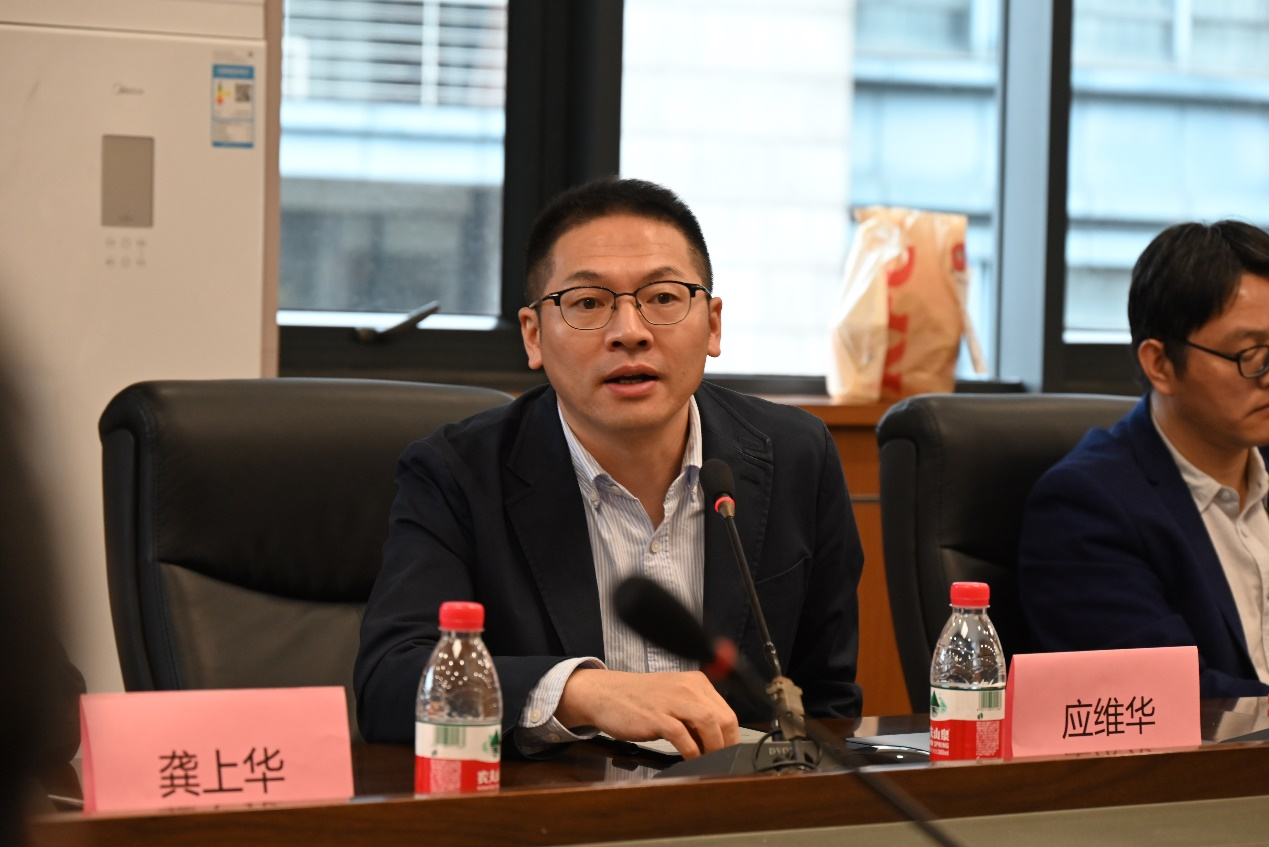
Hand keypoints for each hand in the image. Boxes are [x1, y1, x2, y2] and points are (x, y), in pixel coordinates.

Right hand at [555, 669, 739, 758]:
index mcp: (696, 682)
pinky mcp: (656, 716)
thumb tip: (717, 741)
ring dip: (713, 747)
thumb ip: (695, 714)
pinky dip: (691, 751)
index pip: (727, 711)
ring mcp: (672, 700)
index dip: (732, 736)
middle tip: (722, 760)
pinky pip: (683, 735)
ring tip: (709, 760)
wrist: (606, 694)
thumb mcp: (674, 698)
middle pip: (723, 717)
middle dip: (727, 744)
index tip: (730, 751)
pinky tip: (690, 759)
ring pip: (708, 723)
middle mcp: (687, 687)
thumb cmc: (640, 699)